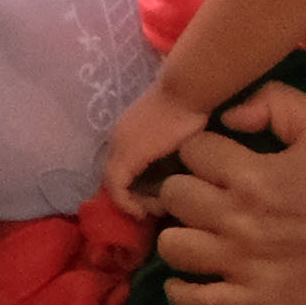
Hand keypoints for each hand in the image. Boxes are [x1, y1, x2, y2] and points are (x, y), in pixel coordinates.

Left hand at [100, 85, 209, 215]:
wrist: (187, 92)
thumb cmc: (191, 108)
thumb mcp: (178, 134)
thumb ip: (169, 149)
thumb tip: (176, 169)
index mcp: (128, 133)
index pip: (122, 167)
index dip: (135, 187)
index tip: (157, 198)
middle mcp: (117, 139)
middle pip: (115, 176)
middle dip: (133, 196)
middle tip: (154, 208)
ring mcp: (119, 147)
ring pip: (114, 184)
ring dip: (131, 201)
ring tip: (151, 211)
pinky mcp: (126, 156)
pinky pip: (116, 187)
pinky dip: (126, 203)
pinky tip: (142, 212)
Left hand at [148, 81, 305, 304]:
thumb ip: (275, 102)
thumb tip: (229, 116)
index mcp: (252, 174)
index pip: (192, 151)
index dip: (204, 150)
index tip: (221, 160)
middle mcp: (238, 219)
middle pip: (173, 196)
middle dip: (187, 189)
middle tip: (210, 196)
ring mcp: (242, 264)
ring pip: (172, 246)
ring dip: (181, 236)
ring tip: (202, 235)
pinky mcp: (254, 301)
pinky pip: (194, 301)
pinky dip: (182, 292)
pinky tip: (188, 281)